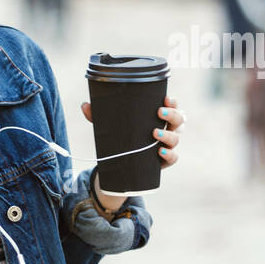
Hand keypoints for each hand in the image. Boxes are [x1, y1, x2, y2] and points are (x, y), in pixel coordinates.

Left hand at [78, 95, 184, 213]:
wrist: (120, 165)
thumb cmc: (121, 138)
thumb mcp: (110, 125)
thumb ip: (98, 115)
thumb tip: (85, 105)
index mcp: (158, 118)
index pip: (172, 106)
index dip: (173, 102)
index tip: (166, 98)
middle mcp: (166, 130)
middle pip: (179, 120)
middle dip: (172, 115)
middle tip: (159, 112)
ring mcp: (166, 146)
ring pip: (176, 139)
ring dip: (168, 135)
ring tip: (154, 134)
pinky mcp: (163, 161)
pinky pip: (173, 158)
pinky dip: (169, 154)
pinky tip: (159, 151)